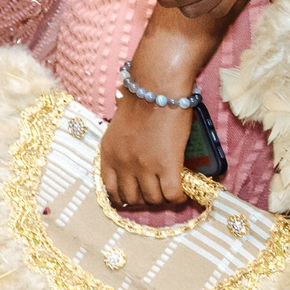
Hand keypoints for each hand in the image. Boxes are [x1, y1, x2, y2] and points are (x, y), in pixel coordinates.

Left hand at [99, 90, 191, 209]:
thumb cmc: (140, 102)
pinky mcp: (167, 165)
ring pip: (153, 200)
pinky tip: (181, 192)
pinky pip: (172, 195)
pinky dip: (177, 198)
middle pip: (132, 199)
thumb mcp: (118, 129)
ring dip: (162, 199)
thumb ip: (121, 149)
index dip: (124, 197)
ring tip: (169, 190)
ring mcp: (144, 166)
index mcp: (108, 153)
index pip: (110, 190)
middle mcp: (123, 163)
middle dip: (144, 200)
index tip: (135, 196)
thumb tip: (131, 168)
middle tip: (156, 193)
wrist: (156, 89)